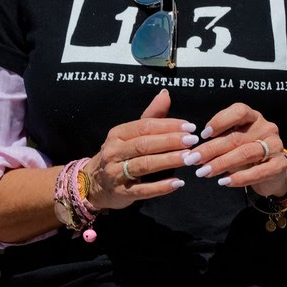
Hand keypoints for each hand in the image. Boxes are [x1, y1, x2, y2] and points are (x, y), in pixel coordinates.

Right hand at [85, 89, 198, 209]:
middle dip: (170, 142)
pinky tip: (178, 182)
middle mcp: (114, 152)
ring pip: (144, 165)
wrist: (94, 183)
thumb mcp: (131, 134)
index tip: (190, 127)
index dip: (168, 126)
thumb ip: (152, 116)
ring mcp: (115, 173)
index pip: (145, 127)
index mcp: (118, 134)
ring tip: (189, 158)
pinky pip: (142, 190)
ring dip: (168, 161)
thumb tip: (165, 94)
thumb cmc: (120, 154)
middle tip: (193, 141)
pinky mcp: (121, 193)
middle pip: (144, 145)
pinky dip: (161, 187)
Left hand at [190, 102, 286, 196]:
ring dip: (221, 163)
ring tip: (203, 172)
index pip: (239, 111)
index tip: (203, 135)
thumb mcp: (234, 143)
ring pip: (246, 153)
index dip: (220, 121)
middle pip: (237, 137)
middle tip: (192, 160)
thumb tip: (194, 153)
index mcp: (254, 118)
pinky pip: (258, 172)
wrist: (274, 172)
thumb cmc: (248, 155)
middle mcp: (266, 129)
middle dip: (211, 149)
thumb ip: (219, 143)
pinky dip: (239, 178)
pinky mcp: (279, 165)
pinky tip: (224, 182)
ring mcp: (275, 146)